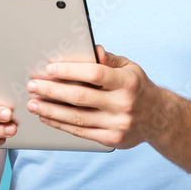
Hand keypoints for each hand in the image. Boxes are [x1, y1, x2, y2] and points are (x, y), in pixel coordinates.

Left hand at [26, 45, 164, 148]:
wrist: (158, 118)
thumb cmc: (137, 87)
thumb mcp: (129, 68)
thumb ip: (109, 60)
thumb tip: (92, 50)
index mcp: (127, 82)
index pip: (95, 74)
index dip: (70, 71)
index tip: (49, 68)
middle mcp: (123, 104)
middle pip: (80, 97)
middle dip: (52, 91)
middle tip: (33, 86)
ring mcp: (117, 124)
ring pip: (76, 117)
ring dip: (50, 110)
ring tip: (33, 103)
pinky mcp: (111, 139)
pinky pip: (80, 132)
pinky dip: (60, 124)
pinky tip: (47, 117)